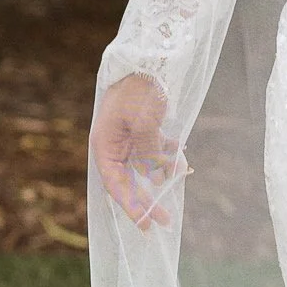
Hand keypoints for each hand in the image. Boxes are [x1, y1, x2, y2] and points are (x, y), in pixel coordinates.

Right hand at [92, 73, 183, 228]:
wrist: (146, 62)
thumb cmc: (138, 90)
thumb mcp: (143, 122)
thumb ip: (148, 151)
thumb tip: (156, 177)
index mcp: (104, 146)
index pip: (116, 185)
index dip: (131, 207)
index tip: (146, 224)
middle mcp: (114, 147)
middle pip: (130, 182)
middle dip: (149, 200)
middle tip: (166, 220)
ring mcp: (128, 141)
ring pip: (146, 169)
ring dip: (164, 173)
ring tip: (182, 172)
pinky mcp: (142, 133)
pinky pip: (154, 153)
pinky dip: (167, 157)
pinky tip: (180, 156)